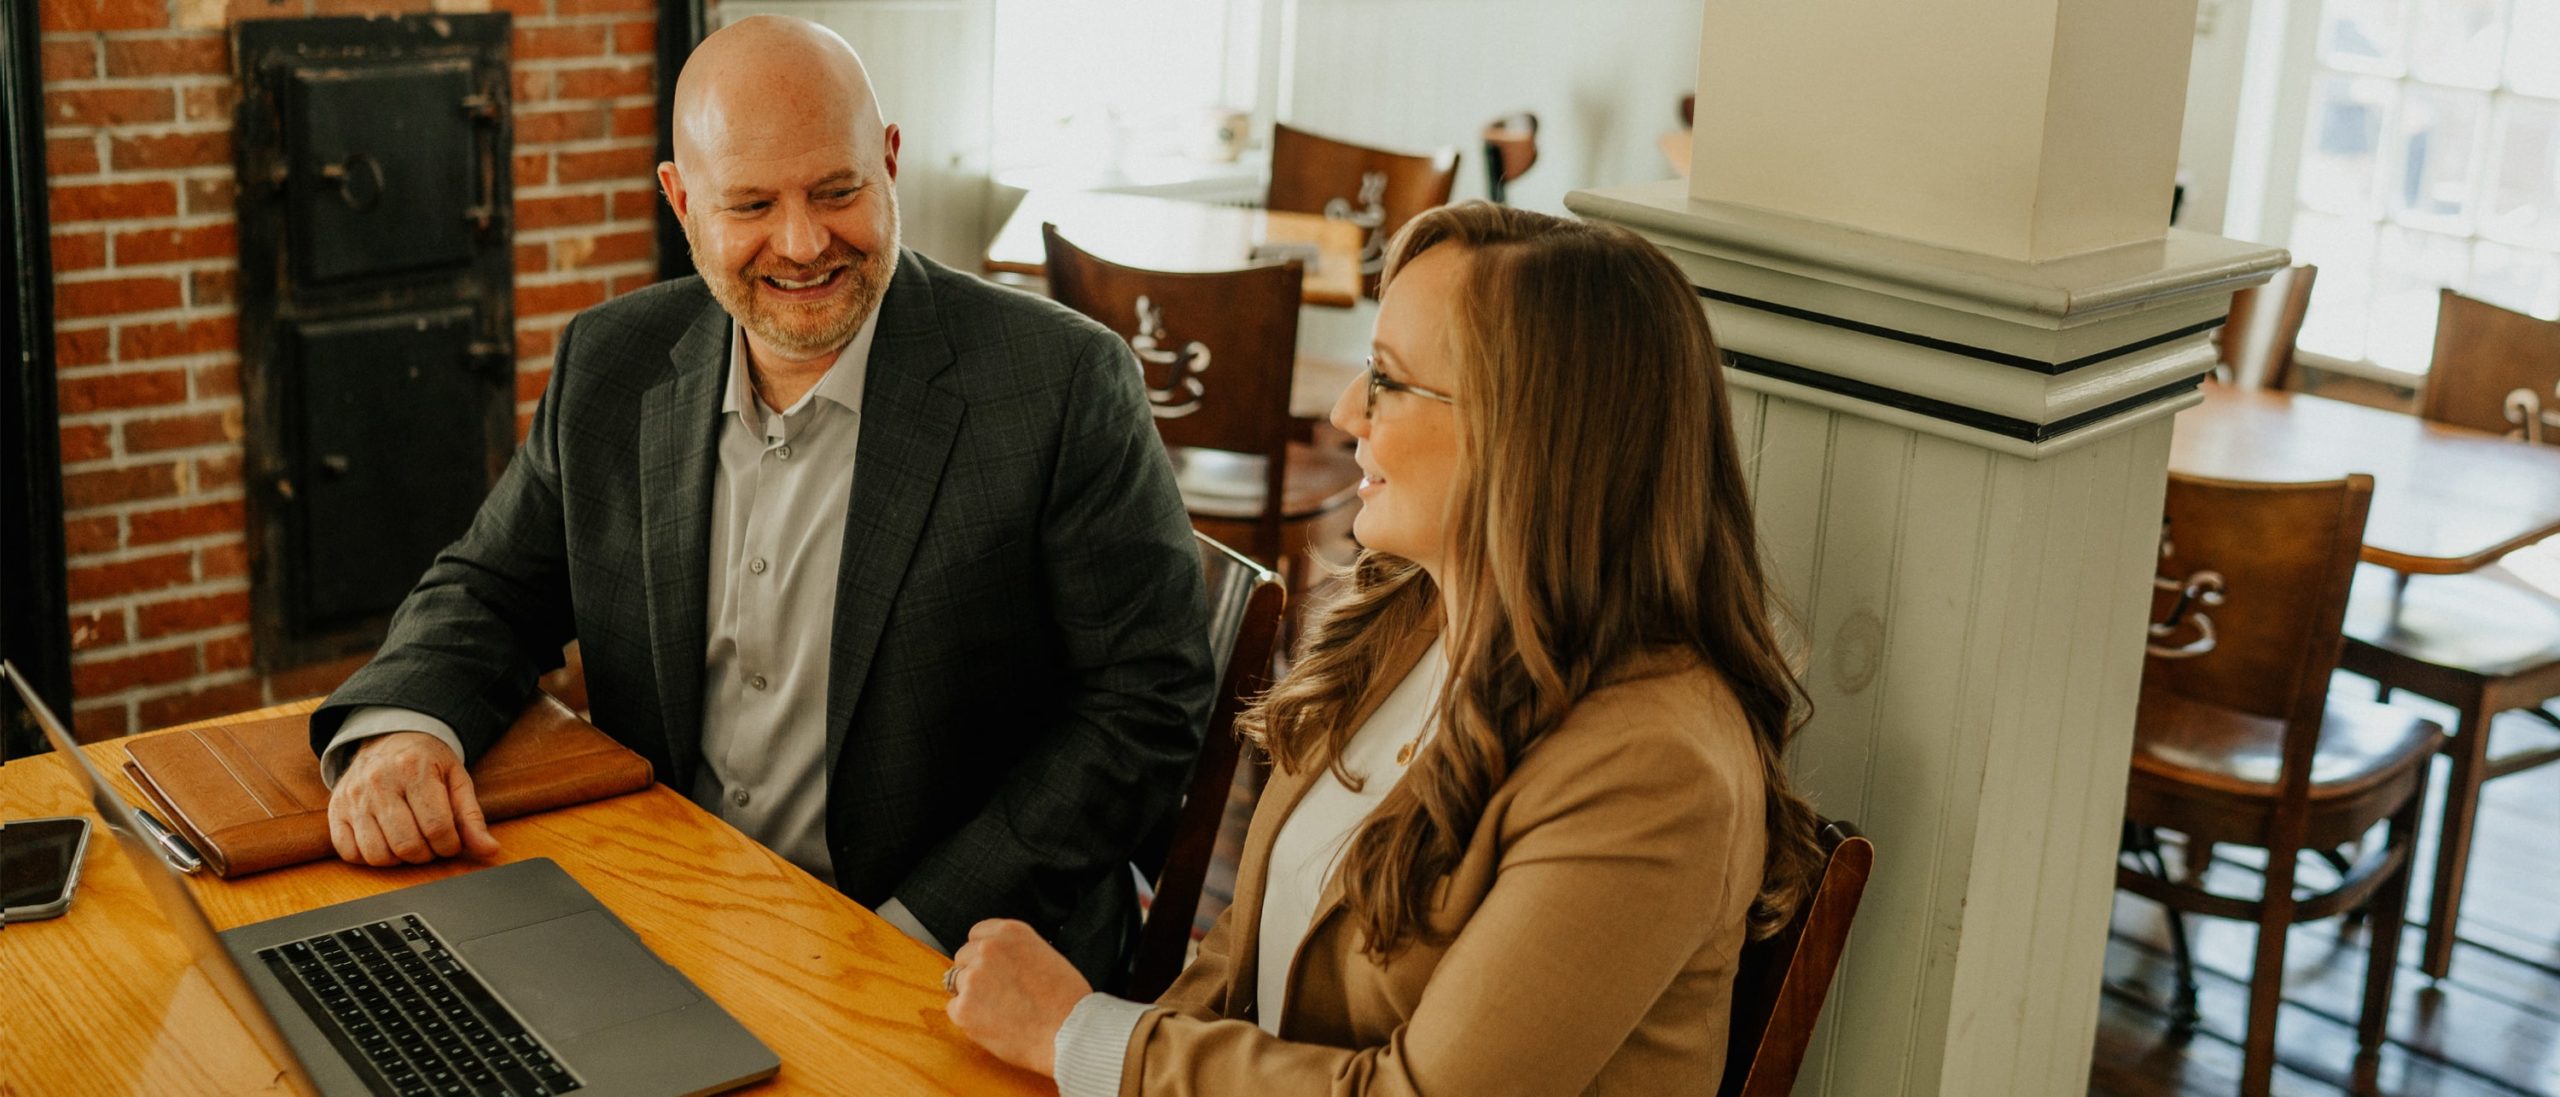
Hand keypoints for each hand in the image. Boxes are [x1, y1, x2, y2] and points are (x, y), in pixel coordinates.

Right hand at [327, 731, 499, 866]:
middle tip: (432, 843)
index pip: (437, 827)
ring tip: (410, 842)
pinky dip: (369, 857)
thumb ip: (472, 817)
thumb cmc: (427, 761)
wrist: (389, 738)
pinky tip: (385, 842)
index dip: (450, 845)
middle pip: (407, 845)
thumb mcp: (456, 780)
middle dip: (427, 854)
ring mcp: (353, 796)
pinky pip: (348, 852)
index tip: (451, 842)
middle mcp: (379, 782)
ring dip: (400, 859)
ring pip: (377, 854)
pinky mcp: (336, 809)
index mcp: (414, 769)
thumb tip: (489, 849)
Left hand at [945, 919, 1091, 1076]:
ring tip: (1001, 1011)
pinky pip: (955, 1009)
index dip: (984, 954)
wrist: (1069, 1032)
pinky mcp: (964, 1007)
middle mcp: (988, 949)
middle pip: (963, 957)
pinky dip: (969, 1018)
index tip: (992, 967)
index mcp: (1010, 932)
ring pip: (957, 983)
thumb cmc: (1067, 1000)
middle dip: (976, 974)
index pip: (977, 934)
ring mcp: (973, 978)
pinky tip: (994, 1023)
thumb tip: (999, 962)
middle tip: (998, 993)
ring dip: (972, 996)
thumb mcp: (1046, 955)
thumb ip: (1016, 952)